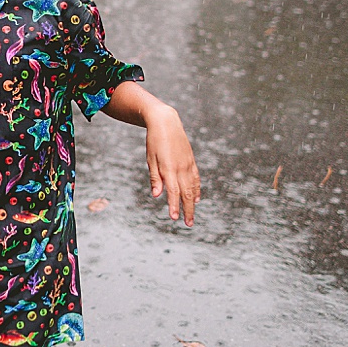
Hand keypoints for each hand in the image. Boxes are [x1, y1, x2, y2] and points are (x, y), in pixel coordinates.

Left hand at [145, 106, 199, 225]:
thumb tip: (157, 195)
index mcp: (168, 168)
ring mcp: (188, 164)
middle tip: (188, 224)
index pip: (172, 191)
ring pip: (192, 187)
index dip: (173, 205)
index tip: (174, 218)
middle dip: (187, 210)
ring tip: (192, 215)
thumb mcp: (150, 159)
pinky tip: (196, 199)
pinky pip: (196, 178)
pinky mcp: (191, 160)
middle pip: (185, 193)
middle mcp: (180, 168)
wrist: (166, 122)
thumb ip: (155, 178)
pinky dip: (197, 189)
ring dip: (192, 203)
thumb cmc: (154, 141)